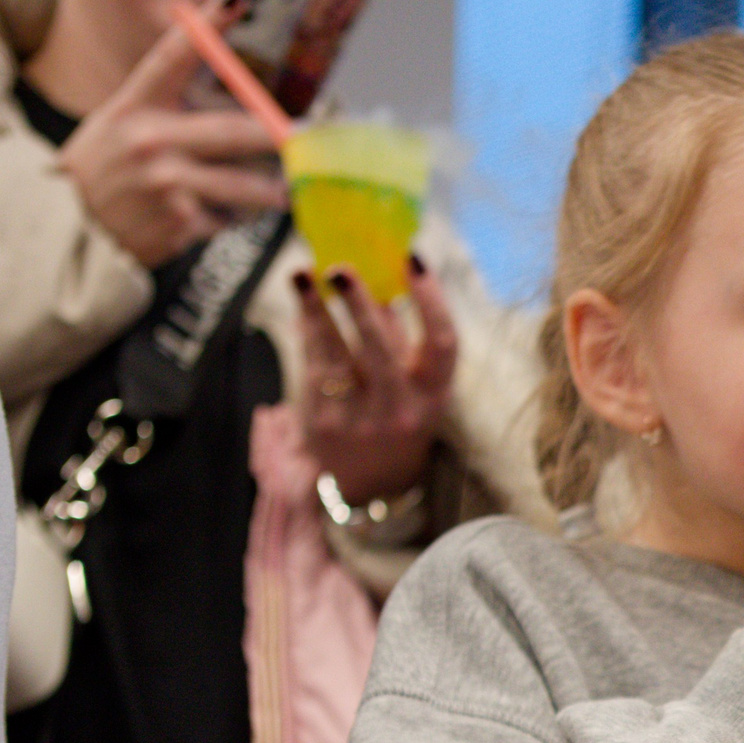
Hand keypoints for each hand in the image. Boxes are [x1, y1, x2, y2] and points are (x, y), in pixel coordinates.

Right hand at [54, 24, 289, 268]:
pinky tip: (207, 219)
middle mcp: (150, 140)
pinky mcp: (178, 222)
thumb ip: (167, 105)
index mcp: (134, 106)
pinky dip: (228, 220)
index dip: (205, 29)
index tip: (235, 3)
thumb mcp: (121, 122)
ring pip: (242, 184)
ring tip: (280, 193)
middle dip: (274, 136)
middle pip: (230, 131)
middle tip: (302, 138)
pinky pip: (225, 220)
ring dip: (268, 191)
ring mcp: (165, 183)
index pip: (171, 59)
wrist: (68, 223)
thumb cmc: (104, 168)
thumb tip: (229, 94)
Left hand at [296, 263, 457, 504]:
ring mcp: (360, 419)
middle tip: (340, 268)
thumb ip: (399, 338)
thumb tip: (379, 277)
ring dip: (317, 310)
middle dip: (359, 305)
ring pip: (335, 355)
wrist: (368, 483)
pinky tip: (301, 303)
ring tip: (303, 274)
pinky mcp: (323, 423)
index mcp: (434, 396)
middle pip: (381, 349)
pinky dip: (305, 330)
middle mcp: (401, 410)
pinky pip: (312, 366)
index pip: (443, 344)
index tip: (414, 260)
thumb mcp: (413, 387)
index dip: (431, 300)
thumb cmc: (395, 417)